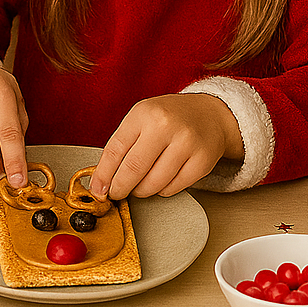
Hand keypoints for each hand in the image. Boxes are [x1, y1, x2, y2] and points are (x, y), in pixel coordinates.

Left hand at [90, 93, 243, 198]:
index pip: (115, 150)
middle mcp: (166, 126)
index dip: (103, 175)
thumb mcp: (142, 118)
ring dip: (141, 191)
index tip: (98, 189)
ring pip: (153, 184)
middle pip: (133, 169)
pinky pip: (173, 189)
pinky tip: (162, 180)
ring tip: (141, 185)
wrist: (209, 114)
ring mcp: (186, 143)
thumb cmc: (170, 118)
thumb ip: (122, 144)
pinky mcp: (202, 161)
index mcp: (145, 113)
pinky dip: (162, 191)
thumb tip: (102, 180)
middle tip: (117, 193)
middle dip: (120, 188)